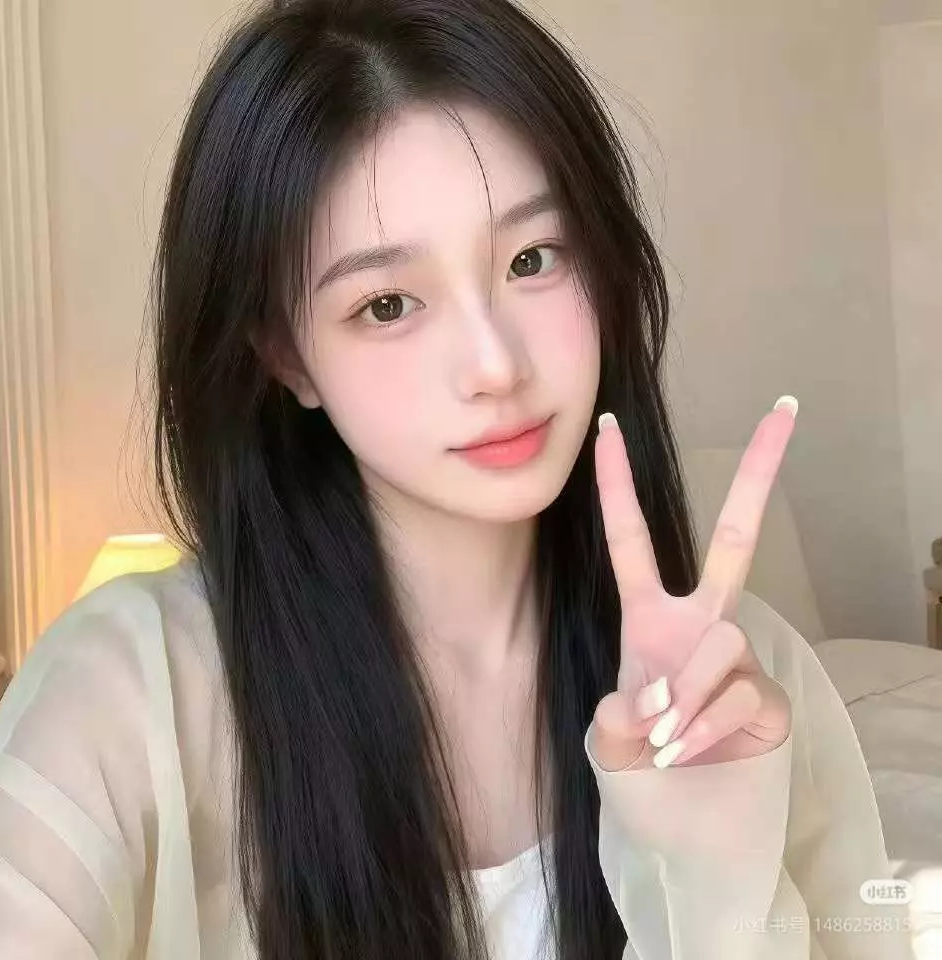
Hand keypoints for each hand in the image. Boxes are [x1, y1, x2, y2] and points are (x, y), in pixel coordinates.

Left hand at [590, 397, 797, 771]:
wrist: (681, 818)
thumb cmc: (640, 762)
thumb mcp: (606, 741)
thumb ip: (615, 720)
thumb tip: (655, 702)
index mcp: (647, 618)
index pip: (629, 539)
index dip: (616, 485)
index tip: (606, 427)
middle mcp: (699, 623)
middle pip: (736, 538)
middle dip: (760, 475)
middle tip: (783, 410)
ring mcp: (737, 655)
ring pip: (720, 641)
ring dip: (684, 692)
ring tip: (662, 737)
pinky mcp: (769, 695)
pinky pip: (738, 693)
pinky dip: (703, 727)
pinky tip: (686, 750)